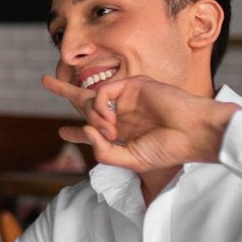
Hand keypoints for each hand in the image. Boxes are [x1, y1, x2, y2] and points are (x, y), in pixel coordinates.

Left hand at [41, 73, 238, 173]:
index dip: (78, 131)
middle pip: (87, 101)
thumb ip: (104, 152)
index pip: (95, 129)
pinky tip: (110, 121)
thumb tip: (85, 130)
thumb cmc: (168, 149)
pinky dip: (100, 107)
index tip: (64, 132)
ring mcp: (128, 98)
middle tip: (46, 81)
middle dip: (65, 91)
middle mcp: (123, 113)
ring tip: (109, 131)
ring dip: (92, 117)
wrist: (195, 134)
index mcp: (124, 132)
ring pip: (92, 100)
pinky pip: (102, 92)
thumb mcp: (130, 160)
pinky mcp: (133, 85)